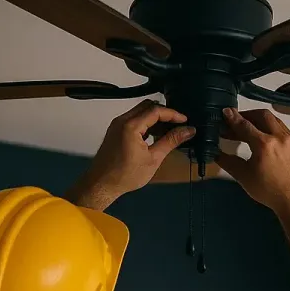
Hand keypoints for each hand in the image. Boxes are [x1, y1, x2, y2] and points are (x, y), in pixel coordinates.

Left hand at [69, 100, 194, 208]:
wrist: (102, 184)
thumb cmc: (125, 175)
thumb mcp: (153, 159)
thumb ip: (171, 141)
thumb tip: (187, 131)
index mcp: (131, 126)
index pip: (156, 110)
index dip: (173, 114)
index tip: (184, 121)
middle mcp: (122, 121)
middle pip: (147, 106)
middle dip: (164, 113)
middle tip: (178, 124)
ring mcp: (117, 124)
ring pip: (140, 112)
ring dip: (155, 118)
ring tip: (168, 132)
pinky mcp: (115, 130)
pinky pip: (133, 119)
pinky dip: (145, 123)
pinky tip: (154, 136)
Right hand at [216, 108, 289, 212]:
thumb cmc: (269, 190)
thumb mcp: (244, 176)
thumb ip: (228, 161)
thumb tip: (216, 153)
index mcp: (264, 145)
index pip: (245, 125)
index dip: (232, 118)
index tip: (225, 112)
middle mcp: (279, 137)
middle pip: (261, 115)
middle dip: (247, 115)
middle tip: (236, 121)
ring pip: (273, 119)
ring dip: (259, 120)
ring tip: (248, 128)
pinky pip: (281, 127)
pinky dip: (270, 127)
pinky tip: (263, 136)